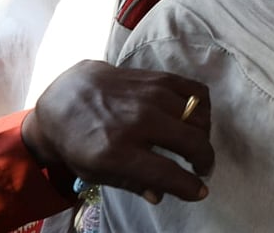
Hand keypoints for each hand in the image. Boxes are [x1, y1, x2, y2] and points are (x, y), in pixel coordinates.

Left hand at [21, 61, 213, 203]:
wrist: (67, 97)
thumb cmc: (80, 140)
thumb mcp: (94, 172)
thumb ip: (130, 183)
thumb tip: (161, 195)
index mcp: (117, 151)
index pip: (166, 172)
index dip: (189, 186)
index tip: (199, 192)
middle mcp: (137, 122)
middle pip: (191, 142)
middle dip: (205, 160)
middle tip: (203, 168)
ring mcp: (150, 96)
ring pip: (198, 116)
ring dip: (204, 135)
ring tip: (197, 144)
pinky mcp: (158, 79)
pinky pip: (196, 92)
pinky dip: (203, 107)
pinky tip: (195, 118)